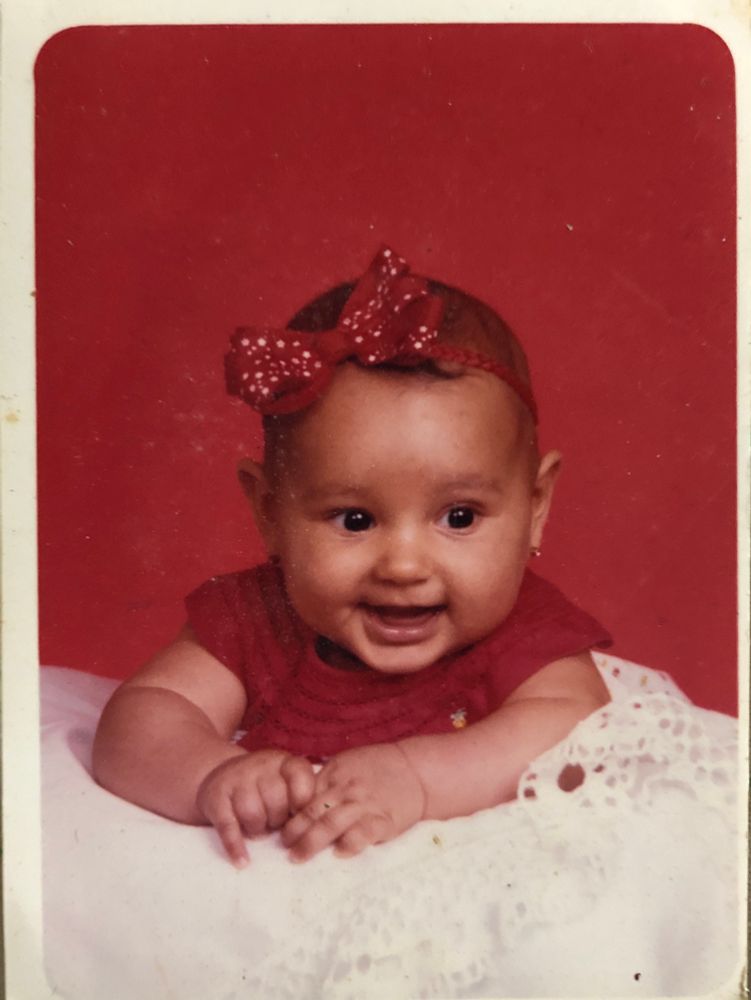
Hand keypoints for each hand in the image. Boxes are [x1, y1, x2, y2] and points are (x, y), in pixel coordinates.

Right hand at [196, 749, 315, 867]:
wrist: (219, 775)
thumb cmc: (263, 786)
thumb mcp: (284, 780)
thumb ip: (303, 796)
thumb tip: (319, 826)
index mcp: (284, 761)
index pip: (301, 779)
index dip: (302, 803)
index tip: (297, 814)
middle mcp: (260, 764)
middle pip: (277, 801)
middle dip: (278, 819)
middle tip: (274, 823)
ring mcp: (236, 778)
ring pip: (253, 814)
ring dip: (258, 830)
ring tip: (258, 829)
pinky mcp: (215, 797)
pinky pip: (228, 826)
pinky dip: (235, 846)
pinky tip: (242, 861)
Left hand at [281, 742, 426, 861]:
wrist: (417, 770)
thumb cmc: (379, 767)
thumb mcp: (348, 764)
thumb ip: (326, 780)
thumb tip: (298, 801)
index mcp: (335, 773)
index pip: (304, 794)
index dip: (289, 812)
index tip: (277, 828)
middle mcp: (346, 789)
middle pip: (313, 811)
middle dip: (294, 830)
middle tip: (283, 846)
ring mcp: (365, 804)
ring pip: (331, 823)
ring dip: (311, 842)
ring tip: (298, 857)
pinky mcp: (384, 820)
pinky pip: (363, 833)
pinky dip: (350, 843)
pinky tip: (339, 853)